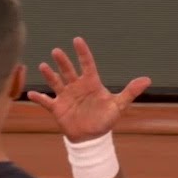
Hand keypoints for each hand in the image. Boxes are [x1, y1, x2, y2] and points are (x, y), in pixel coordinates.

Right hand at [25, 37, 150, 141]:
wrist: (92, 138)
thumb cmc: (105, 120)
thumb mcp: (119, 105)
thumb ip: (130, 92)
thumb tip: (147, 80)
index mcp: (91, 83)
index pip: (87, 64)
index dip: (83, 52)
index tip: (77, 40)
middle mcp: (76, 87)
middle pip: (68, 70)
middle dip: (62, 61)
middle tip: (57, 51)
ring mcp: (66, 96)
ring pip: (56, 82)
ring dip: (49, 75)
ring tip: (43, 66)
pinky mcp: (57, 108)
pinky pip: (46, 101)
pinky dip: (38, 98)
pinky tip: (31, 94)